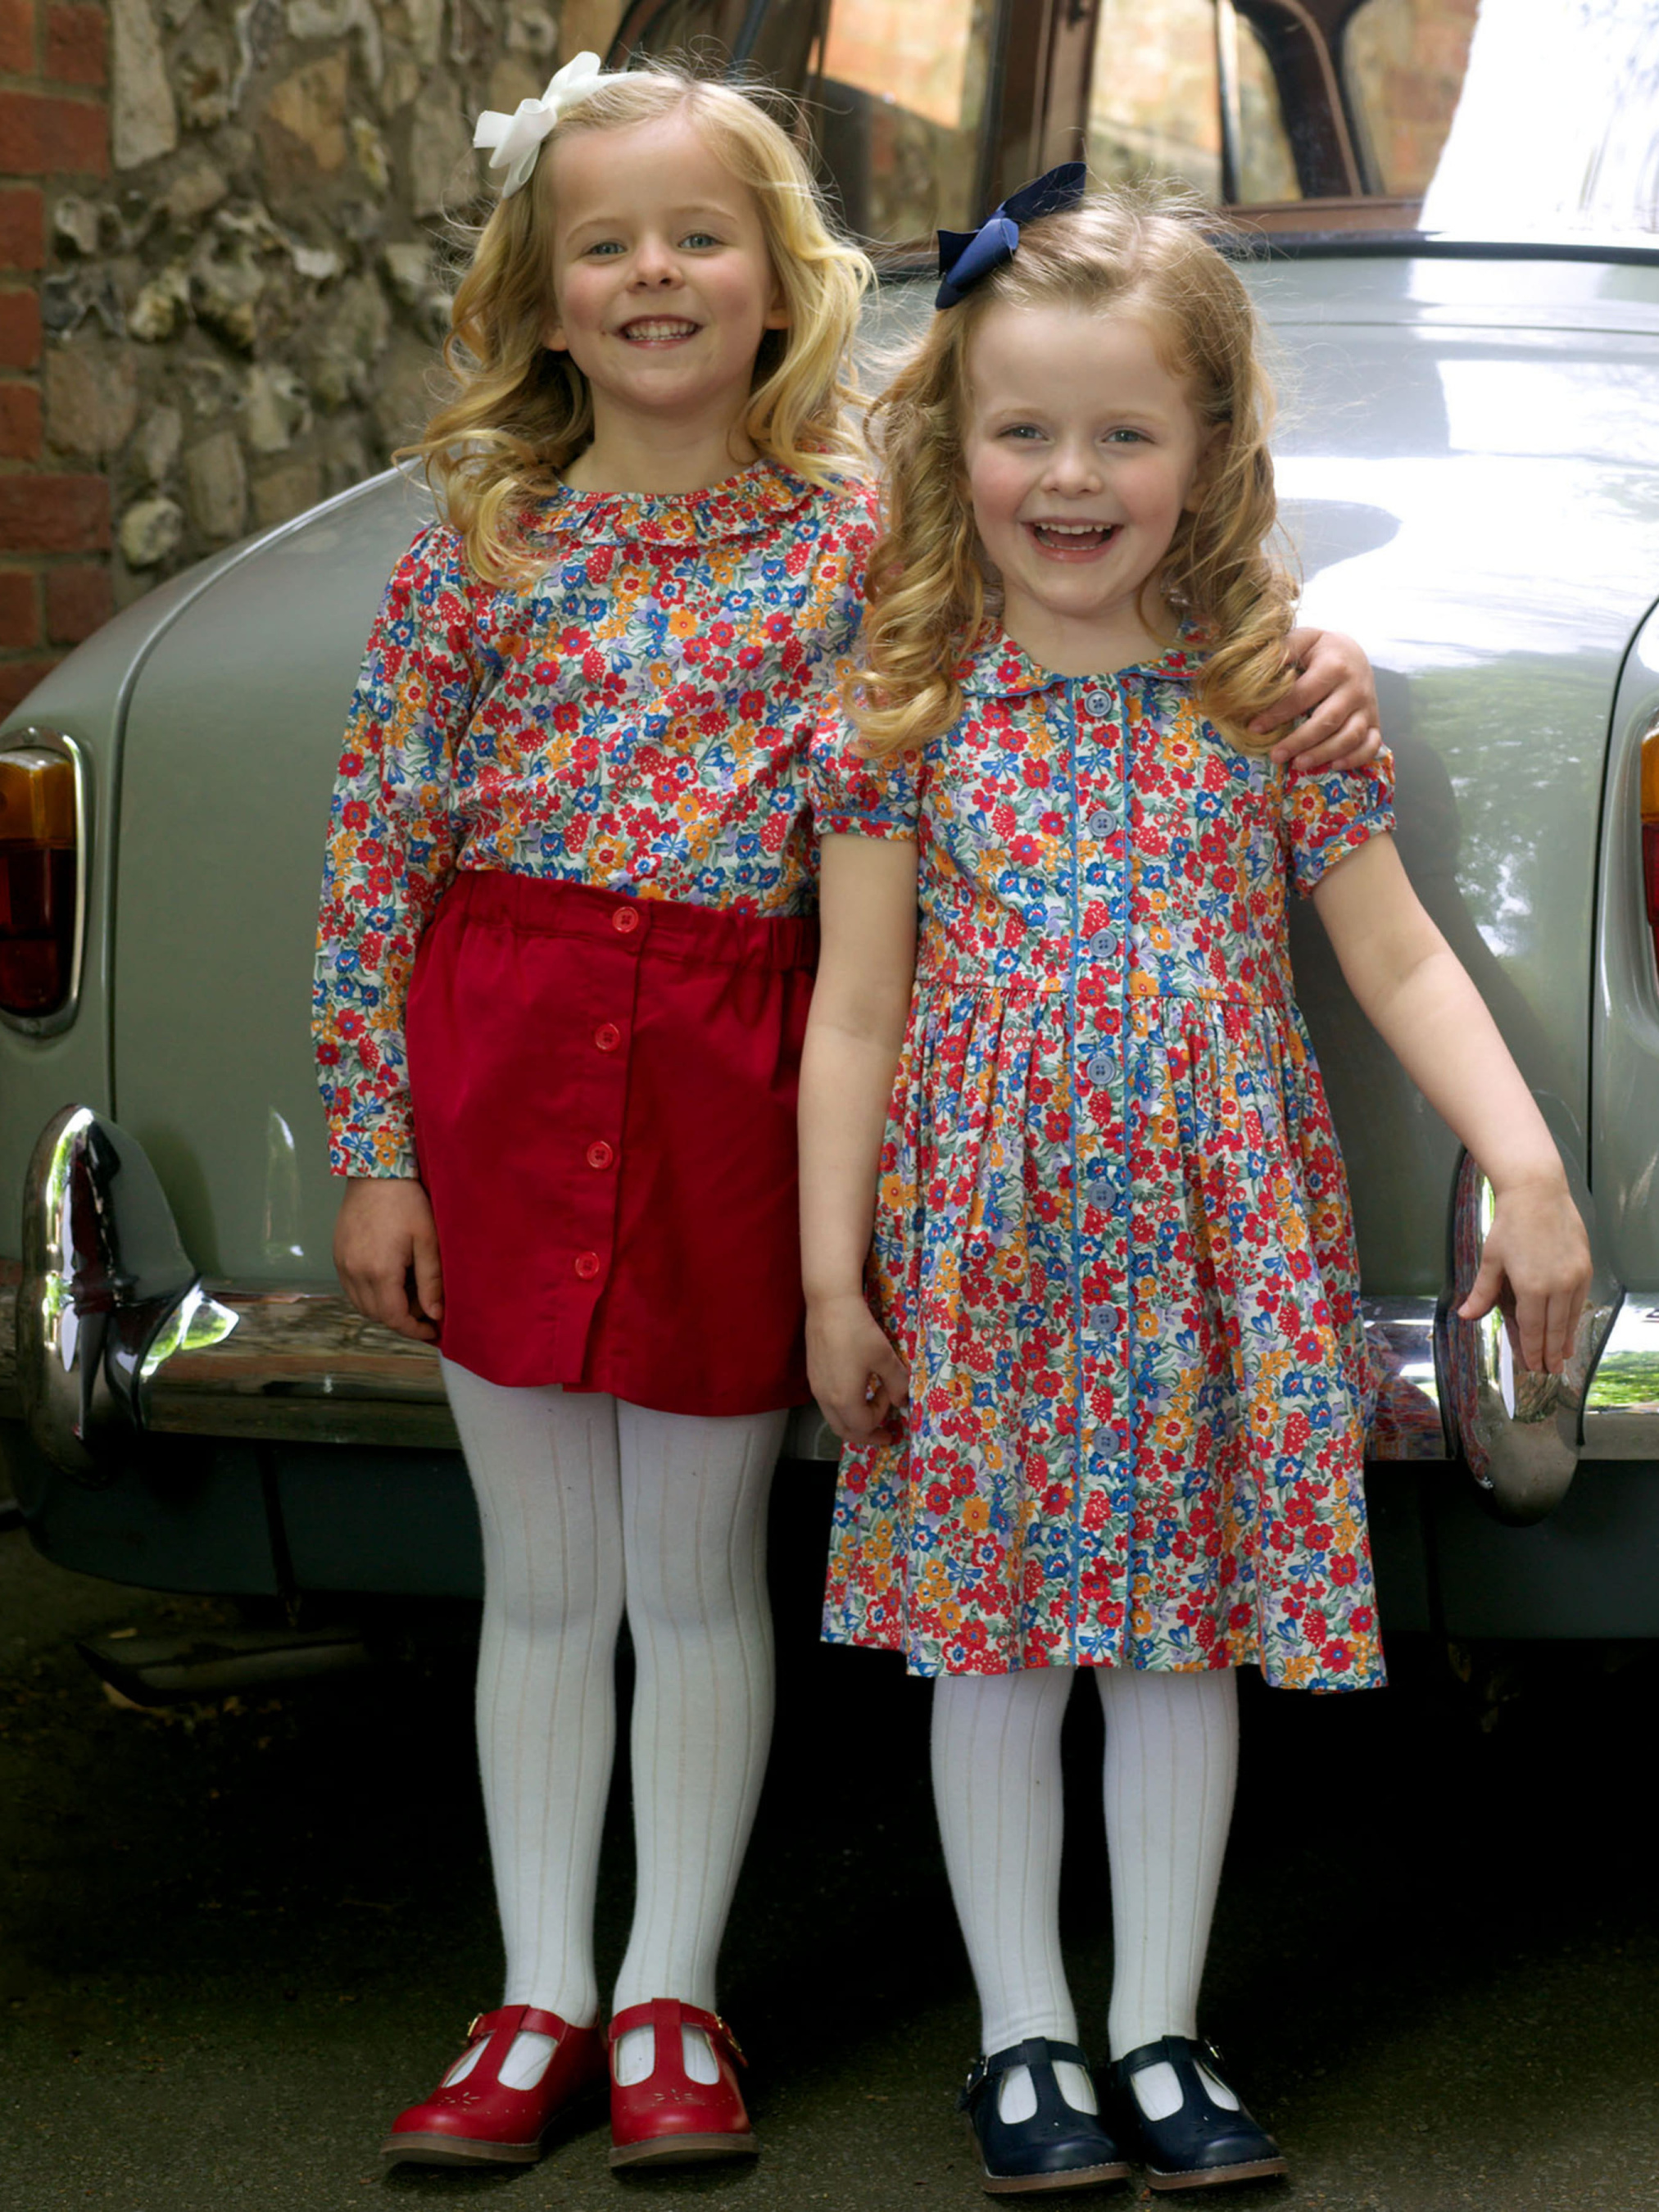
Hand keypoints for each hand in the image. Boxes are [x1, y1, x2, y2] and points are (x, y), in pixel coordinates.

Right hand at [334, 1176, 443, 1342]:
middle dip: (403, 1319)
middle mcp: (355, 1273)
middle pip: (377, 1315)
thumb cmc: (407, 1202)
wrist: (375, 1172)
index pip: (394, 1318)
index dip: (415, 1330)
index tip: (434, 1330)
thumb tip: (435, 1314)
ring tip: (410, 1292)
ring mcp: (342, 1264)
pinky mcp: (338, 1255)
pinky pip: (353, 1289)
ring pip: (363, 1305)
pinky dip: (371, 1295)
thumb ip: (431, 1281)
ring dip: (386, 1308)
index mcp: (379, 1272)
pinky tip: (391, 1280)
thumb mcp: (428, 1241)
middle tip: (427, 1307)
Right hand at [806, 1291, 909, 1444]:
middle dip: (865, 1435)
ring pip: (833, 1417)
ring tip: (871, 1411)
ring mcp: (816, 1387)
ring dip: (853, 1420)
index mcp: (844, 1399)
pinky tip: (855, 1390)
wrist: (829, 1304)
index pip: (864, 1425)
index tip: (891, 1395)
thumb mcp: (885, 1358)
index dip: (882, 1416)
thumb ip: (897, 1384)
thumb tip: (902, 1401)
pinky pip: (827, 1403)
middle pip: (844, 1430)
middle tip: (883, 1434)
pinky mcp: (812, 1375)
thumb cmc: (858, 1331)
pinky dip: (843, 1407)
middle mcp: (825, 1398)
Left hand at [1252, 627, 1382, 768]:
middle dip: (1299, 741)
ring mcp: (1367, 706)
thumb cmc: (1320, 650)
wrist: (1353, 653)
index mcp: (1334, 666)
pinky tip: (1334, 766)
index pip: (1303, 695)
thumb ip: (1285, 648)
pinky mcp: (1374, 721)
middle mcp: (1354, 688)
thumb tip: (1263, 663)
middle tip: (1275, 756)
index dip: (1278, 713)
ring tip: (1298, 764)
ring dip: (1324, 753)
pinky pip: (1371, 745)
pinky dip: (1356, 758)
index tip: (1254, 728)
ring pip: (1350, 736)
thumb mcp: (1304, 640)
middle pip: (1328, 720)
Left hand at [1457, 1175, 1592, 1375]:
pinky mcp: (1584, 1268)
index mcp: (1531, 1287)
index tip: (1531, 1366)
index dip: (1532, 1350)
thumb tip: (1466, 1315)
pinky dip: (1574, 1318)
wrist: (1538, 1194)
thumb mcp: (1491, 1260)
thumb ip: (1482, 1292)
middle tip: (1549, 1371)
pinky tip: (1570, 1328)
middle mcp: (1557, 1286)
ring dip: (1566, 1340)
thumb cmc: (1510, 1225)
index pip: (1534, 1330)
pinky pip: (1580, 1301)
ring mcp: (1574, 1277)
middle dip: (1551, 1353)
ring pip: (1570, 1318)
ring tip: (1562, 1358)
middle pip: (1554, 1330)